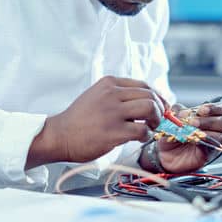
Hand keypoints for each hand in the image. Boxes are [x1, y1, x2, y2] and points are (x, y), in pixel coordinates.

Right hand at [26, 76, 164, 167]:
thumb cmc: (78, 120)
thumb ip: (117, 95)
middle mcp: (112, 94)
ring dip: (156, 119)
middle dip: (160, 108)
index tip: (161, 106)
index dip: (157, 97)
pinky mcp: (114, 131)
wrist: (60, 135)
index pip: (143, 85)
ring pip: (150, 108)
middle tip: (158, 119)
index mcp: (109, 84)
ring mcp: (113, 112)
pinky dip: (147, 134)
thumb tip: (143, 100)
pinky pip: (142, 130)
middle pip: (150, 95)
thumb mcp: (96, 96)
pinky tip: (140, 138)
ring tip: (150, 127)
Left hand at [157, 102, 221, 173]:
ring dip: (206, 133)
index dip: (215, 108)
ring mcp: (214, 142)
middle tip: (192, 122)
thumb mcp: (173, 118)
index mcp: (210, 116)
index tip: (201, 110)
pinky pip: (212, 148)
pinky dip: (203, 143)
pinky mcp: (209, 154)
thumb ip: (178, 111)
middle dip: (208, 120)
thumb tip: (182, 110)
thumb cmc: (173, 133)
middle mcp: (216, 129)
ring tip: (190, 131)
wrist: (164, 153)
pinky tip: (193, 141)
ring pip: (221, 136)